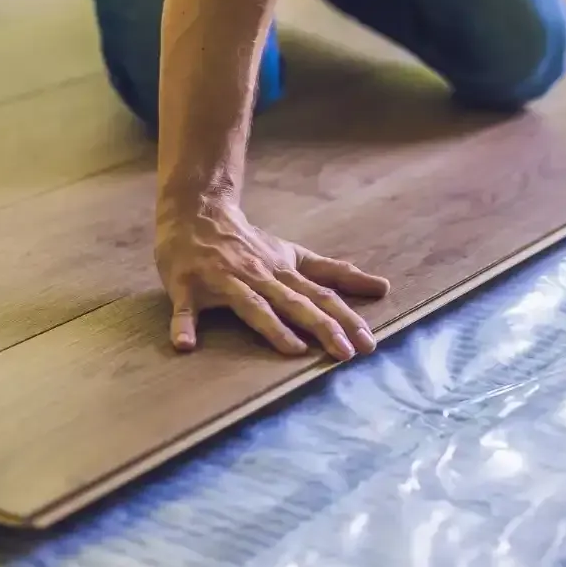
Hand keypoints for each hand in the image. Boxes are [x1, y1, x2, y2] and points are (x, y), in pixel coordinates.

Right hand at [155, 198, 390, 359]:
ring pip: (251, 305)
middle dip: (322, 326)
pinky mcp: (187, 286)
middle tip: (346, 354)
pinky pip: (186, 309)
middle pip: (295, 302)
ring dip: (272, 328)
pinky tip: (185, 345)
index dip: (346, 318)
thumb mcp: (292, 254)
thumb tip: (381, 287)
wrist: (196, 213)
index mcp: (283, 272)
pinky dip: (184, 325)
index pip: (321, 295)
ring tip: (294, 350)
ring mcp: (223, 281)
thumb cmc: (248, 242)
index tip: (368, 342)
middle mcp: (259, 275)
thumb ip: (332, 272)